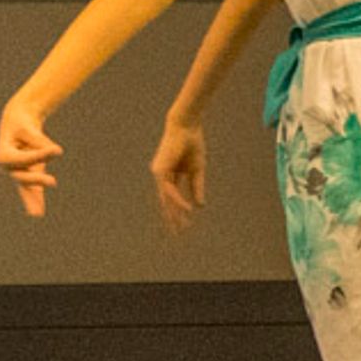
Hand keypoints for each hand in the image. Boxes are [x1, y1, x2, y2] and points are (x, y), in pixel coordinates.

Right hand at [0, 98, 62, 215]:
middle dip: (36, 180)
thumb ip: (39, 140)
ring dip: (32, 199)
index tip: (58, 150)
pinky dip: (34, 200)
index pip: (22, 159)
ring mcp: (16, 173)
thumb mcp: (28, 127)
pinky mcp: (27, 175)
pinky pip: (30, 191)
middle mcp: (7, 167)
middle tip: (53, 182)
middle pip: (21, 176)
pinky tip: (38, 213)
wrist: (18, 124)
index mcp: (2, 154)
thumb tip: (55, 152)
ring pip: (25, 187)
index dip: (38, 156)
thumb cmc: (22, 124)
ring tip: (37, 214)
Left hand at [151, 116, 206, 237]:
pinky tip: (186, 210)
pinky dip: (178, 201)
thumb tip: (200, 206)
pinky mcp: (160, 171)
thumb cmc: (192, 144)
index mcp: (171, 175)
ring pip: (167, 199)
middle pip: (167, 202)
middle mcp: (162, 176)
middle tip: (178, 234)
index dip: (180, 210)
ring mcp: (159, 174)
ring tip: (182, 228)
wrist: (187, 127)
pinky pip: (169, 191)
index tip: (186, 224)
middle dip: (173, 218)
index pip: (174, 197)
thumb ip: (197, 187)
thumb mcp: (197, 169)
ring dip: (175, 214)